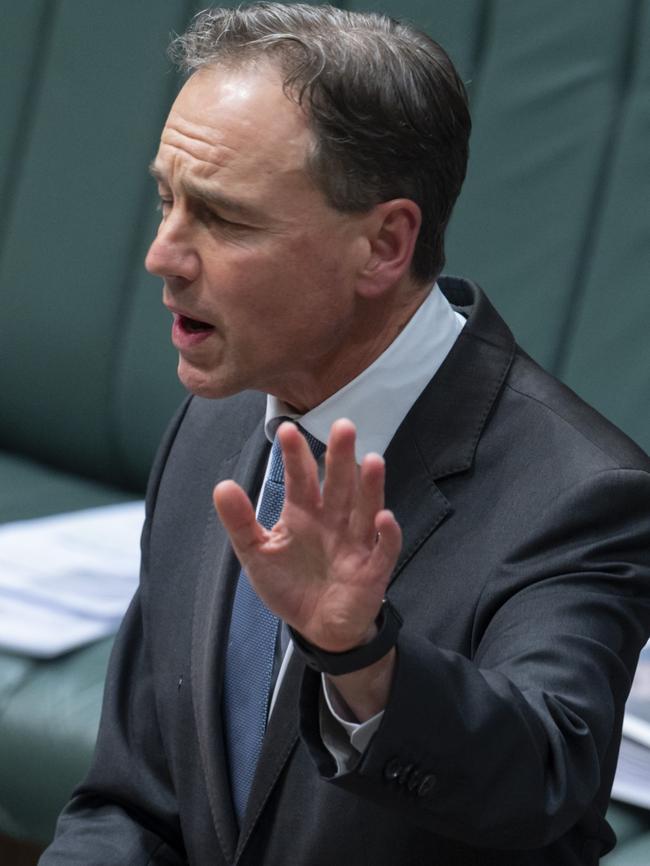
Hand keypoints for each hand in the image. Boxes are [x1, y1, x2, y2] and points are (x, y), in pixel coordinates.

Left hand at [213, 419, 401, 652]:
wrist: (317, 627)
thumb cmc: (290, 584)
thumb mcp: (257, 553)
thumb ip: (241, 521)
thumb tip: (222, 485)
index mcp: (304, 514)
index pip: (300, 479)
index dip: (296, 457)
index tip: (287, 431)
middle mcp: (332, 521)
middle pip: (338, 484)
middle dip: (340, 457)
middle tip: (343, 426)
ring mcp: (355, 542)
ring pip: (365, 508)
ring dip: (370, 486)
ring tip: (371, 460)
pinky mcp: (372, 568)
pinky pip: (383, 548)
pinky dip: (387, 533)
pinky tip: (384, 517)